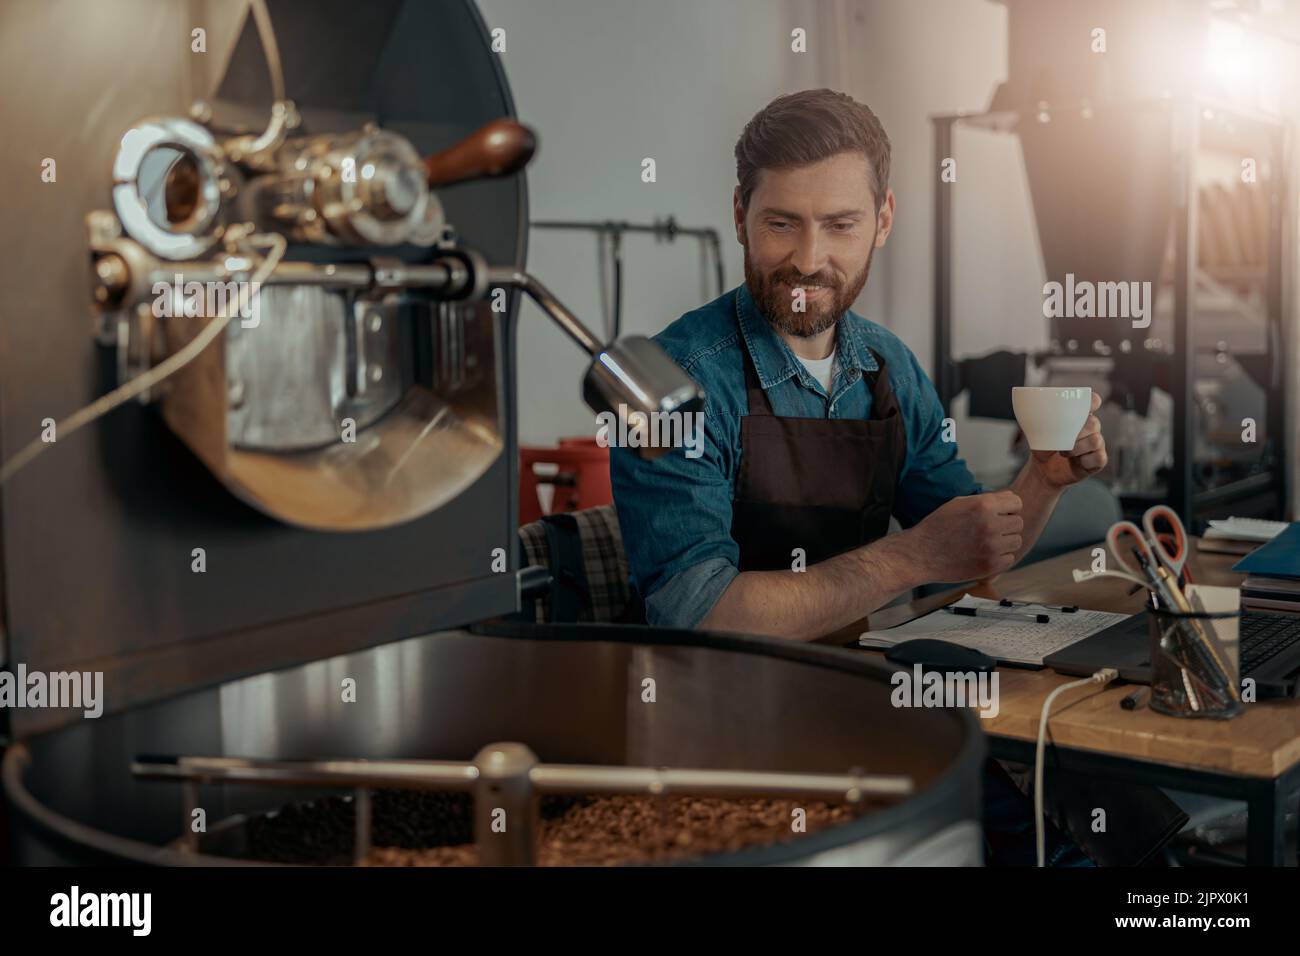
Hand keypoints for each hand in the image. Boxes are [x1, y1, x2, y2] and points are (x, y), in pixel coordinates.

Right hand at [902, 491, 1023, 582]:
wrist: (921, 554)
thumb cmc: (938, 527)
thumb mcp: (959, 504)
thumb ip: (987, 499)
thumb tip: (1009, 496)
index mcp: (983, 506)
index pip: (1016, 502)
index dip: (1008, 508)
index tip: (1000, 514)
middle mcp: (990, 525)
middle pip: (1018, 522)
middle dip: (1007, 525)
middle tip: (990, 530)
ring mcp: (992, 546)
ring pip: (1016, 541)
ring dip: (1005, 542)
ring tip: (986, 542)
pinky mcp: (990, 565)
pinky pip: (1009, 559)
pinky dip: (1000, 558)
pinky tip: (983, 554)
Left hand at [1029, 391, 1107, 488]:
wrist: (1043, 469)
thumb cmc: (1043, 447)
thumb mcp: (1037, 431)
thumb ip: (1039, 419)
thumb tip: (1030, 406)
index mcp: (1078, 416)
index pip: (1092, 401)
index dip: (1092, 401)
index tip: (1086, 406)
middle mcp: (1090, 428)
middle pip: (1093, 423)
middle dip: (1077, 432)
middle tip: (1062, 439)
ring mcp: (1096, 444)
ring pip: (1096, 440)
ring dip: (1077, 448)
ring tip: (1063, 452)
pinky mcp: (1098, 460)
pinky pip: (1099, 457)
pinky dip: (1084, 460)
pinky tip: (1075, 461)